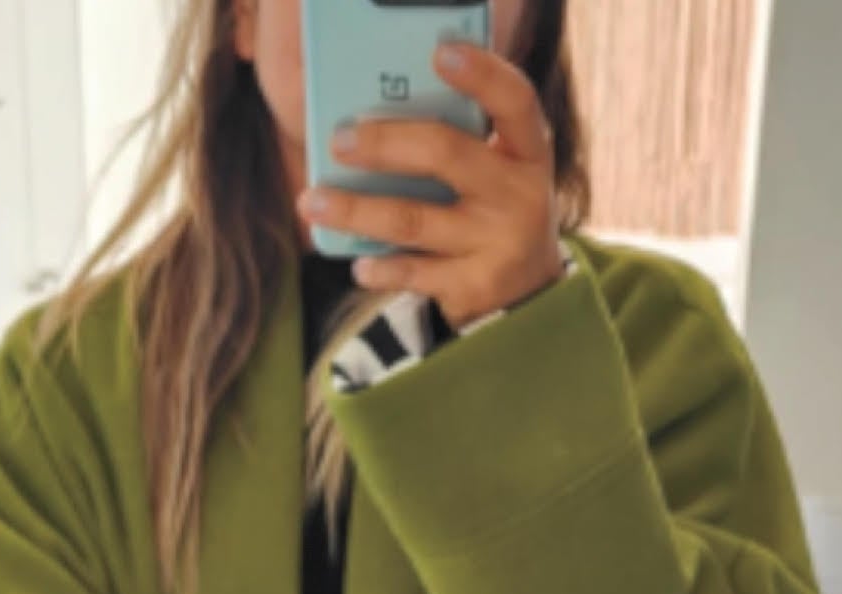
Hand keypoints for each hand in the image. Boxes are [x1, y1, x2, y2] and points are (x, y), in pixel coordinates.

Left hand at [295, 40, 564, 328]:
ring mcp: (497, 244)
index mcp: (528, 151)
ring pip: (412, 219)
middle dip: (384, 144)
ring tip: (313, 201)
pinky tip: (358, 262)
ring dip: (356, 210)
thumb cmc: (495, 212)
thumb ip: (457, 144)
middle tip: (339, 141)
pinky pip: (412, 272)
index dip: (482, 74)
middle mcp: (519, 195)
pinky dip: (379, 267)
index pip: (515, 100)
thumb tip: (374, 124)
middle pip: (445, 154)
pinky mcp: (473, 287)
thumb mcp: (496, 172)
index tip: (439, 53)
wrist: (528, 292)